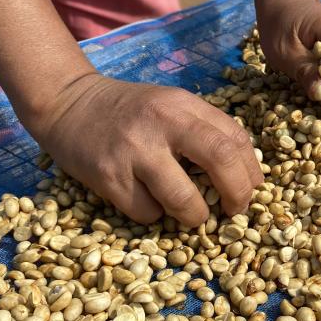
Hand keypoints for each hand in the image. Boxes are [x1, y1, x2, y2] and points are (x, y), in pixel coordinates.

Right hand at [25, 73, 262, 224]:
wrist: (69, 104)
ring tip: (192, 213)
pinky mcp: (108, 177)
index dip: (251, 171)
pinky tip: (147, 200)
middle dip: (237, 194)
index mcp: (183, 105)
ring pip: (184, 199)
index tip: (252, 190)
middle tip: (235, 210)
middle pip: (220, 160)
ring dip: (196, 216)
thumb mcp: (171, 105)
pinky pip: (147, 213)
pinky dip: (155, 216)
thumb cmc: (131, 112)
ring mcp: (134, 151)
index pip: (235, 139)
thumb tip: (244, 174)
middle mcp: (162, 123)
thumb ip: (206, 130)